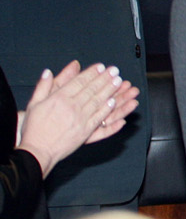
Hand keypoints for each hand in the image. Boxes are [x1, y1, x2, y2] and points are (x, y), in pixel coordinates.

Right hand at [16, 61, 138, 177]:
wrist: (37, 151)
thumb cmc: (34, 129)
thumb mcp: (34, 104)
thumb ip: (43, 86)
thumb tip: (48, 72)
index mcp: (59, 99)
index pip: (79, 82)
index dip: (91, 73)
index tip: (100, 66)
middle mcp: (71, 107)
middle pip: (91, 89)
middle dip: (104, 78)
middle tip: (115, 70)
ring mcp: (80, 120)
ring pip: (98, 101)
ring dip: (110, 91)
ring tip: (119, 81)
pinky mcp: (85, 132)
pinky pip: (99, 118)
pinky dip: (107, 109)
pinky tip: (114, 102)